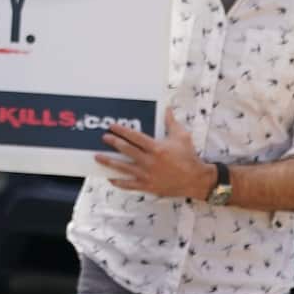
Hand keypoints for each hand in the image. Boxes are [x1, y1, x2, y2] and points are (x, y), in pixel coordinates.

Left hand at [95, 109, 213, 199]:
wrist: (196, 180)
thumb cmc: (189, 157)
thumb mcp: (182, 137)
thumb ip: (171, 122)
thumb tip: (167, 108)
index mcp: (157, 148)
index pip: (135, 137)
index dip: (122, 131)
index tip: (111, 127)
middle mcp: (150, 161)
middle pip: (126, 150)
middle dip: (113, 143)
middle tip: (103, 138)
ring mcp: (147, 175)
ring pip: (123, 168)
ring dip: (109, 162)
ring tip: (97, 157)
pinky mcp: (148, 186)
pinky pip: (129, 184)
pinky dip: (119, 181)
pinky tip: (110, 177)